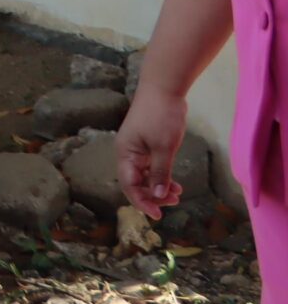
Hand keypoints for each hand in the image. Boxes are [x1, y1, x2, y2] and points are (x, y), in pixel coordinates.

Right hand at [116, 82, 191, 217]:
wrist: (164, 88)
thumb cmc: (161, 116)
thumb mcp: (163, 147)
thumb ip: (160, 173)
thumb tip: (158, 196)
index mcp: (125, 153)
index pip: (129, 185)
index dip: (142, 202)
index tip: (158, 215)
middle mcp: (128, 153)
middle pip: (135, 182)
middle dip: (153, 195)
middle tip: (175, 201)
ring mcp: (137, 148)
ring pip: (145, 175)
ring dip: (159, 187)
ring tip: (178, 192)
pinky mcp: (147, 143)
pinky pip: (151, 166)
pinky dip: (162, 176)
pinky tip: (174, 181)